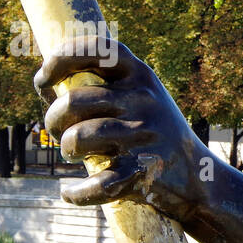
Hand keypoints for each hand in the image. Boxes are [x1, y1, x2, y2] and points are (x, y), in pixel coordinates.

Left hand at [35, 38, 211, 219]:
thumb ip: (102, 84)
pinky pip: (97, 183)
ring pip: (77, 138)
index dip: (61, 57)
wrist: (200, 177)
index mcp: (141, 75)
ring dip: (66, 149)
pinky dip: (77, 193)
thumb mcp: (141, 97)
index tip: (43, 78)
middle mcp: (144, 100)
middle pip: (73, 101)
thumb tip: (45, 82)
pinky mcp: (144, 171)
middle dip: (53, 119)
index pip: (97, 49)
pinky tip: (69, 192)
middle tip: (58, 132)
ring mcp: (145, 135)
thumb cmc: (153, 133)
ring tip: (71, 154)